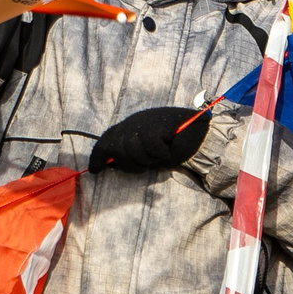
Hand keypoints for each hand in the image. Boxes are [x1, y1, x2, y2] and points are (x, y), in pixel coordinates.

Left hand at [90, 105, 210, 173]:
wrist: (197, 131)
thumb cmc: (173, 143)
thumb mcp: (147, 151)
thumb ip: (130, 153)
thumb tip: (110, 164)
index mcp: (129, 127)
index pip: (106, 140)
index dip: (98, 156)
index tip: (95, 170)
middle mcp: (133, 124)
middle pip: (116, 148)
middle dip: (128, 164)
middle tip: (144, 167)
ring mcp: (144, 123)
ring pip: (131, 149)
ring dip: (146, 159)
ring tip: (158, 156)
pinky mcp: (156, 125)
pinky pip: (150, 147)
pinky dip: (159, 153)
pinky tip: (167, 148)